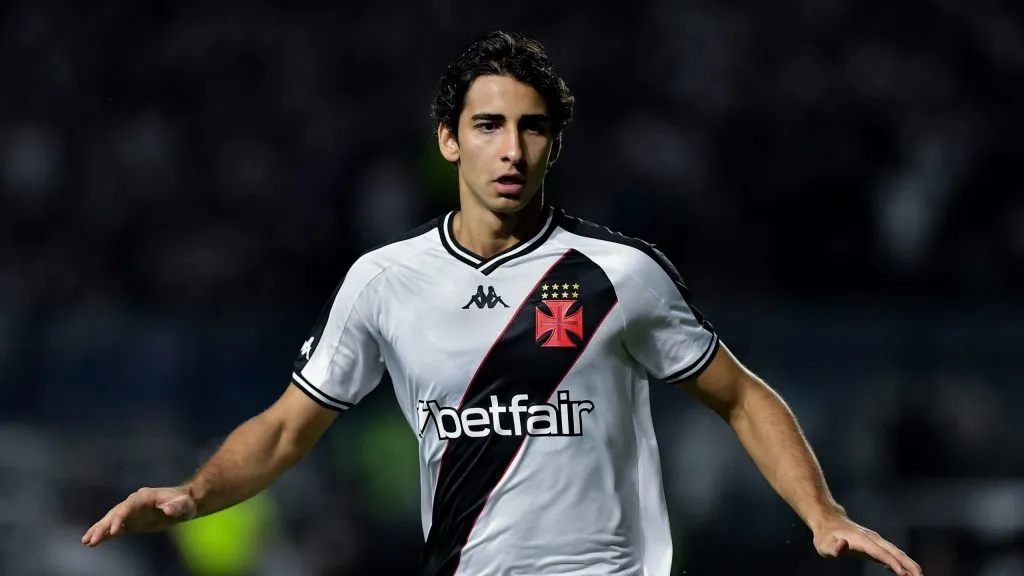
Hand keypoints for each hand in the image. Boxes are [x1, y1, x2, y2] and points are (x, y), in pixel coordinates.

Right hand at [82, 486, 196, 546]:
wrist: (184, 505)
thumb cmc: (185, 503)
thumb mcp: (184, 505)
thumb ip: (176, 506)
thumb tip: (168, 509)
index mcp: (144, 496)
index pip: (128, 506)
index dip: (120, 517)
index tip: (114, 530)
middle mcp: (134, 503)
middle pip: (115, 513)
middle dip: (104, 526)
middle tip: (91, 539)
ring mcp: (131, 512)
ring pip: (112, 520)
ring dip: (99, 530)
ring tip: (86, 541)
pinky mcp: (131, 522)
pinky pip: (115, 527)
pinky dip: (105, 534)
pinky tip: (93, 542)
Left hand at [813, 514, 922, 575]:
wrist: (828, 521)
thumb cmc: (825, 535)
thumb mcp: (823, 544)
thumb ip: (834, 547)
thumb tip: (844, 545)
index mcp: (862, 540)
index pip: (880, 553)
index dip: (892, 563)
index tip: (903, 573)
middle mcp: (872, 539)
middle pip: (894, 551)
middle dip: (908, 564)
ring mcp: (874, 541)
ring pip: (895, 551)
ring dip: (907, 562)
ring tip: (918, 575)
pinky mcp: (874, 544)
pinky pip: (890, 552)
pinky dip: (899, 561)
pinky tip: (902, 571)